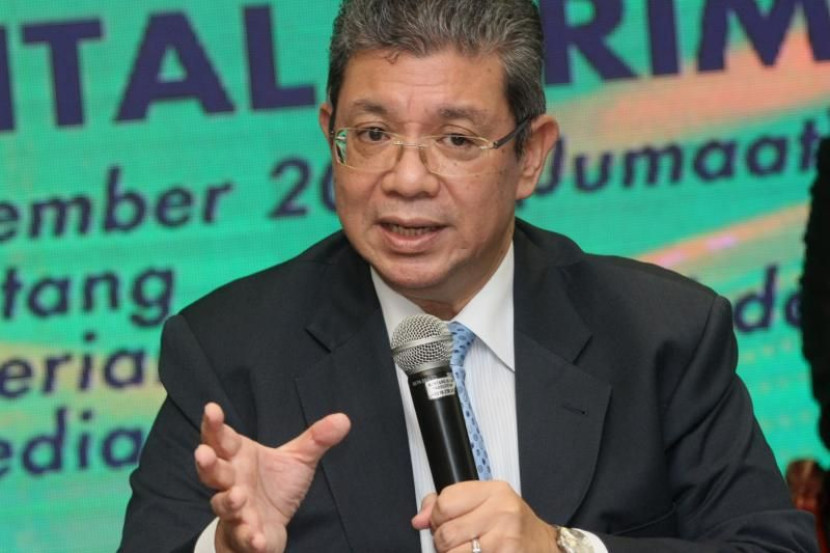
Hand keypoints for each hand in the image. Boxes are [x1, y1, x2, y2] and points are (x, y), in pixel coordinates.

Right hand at [194, 402, 350, 552]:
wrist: (267, 526)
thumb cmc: (273, 487)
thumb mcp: (297, 460)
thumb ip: (316, 439)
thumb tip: (343, 420)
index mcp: (239, 458)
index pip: (222, 438)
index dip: (214, 424)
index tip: (212, 408)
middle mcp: (232, 482)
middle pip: (213, 472)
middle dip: (207, 463)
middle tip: (203, 453)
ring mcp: (236, 510)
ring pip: (223, 505)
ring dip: (228, 501)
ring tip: (238, 496)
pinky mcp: (245, 536)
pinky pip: (243, 537)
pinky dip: (249, 538)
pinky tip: (258, 538)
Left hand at [411, 480, 559, 552]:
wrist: (543, 547)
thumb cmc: (512, 525)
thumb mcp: (485, 504)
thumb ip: (449, 504)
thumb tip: (419, 519)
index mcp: (494, 491)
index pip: (445, 502)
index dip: (438, 517)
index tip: (445, 522)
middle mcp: (502, 512)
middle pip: (446, 533)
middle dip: (444, 543)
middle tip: (458, 542)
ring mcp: (505, 539)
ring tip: (468, 550)